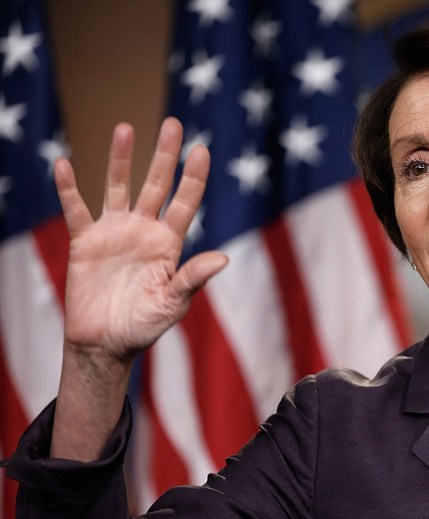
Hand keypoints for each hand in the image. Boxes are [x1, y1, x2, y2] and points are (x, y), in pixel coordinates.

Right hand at [55, 117, 227, 363]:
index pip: (185, 203)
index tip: (201, 149)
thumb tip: (223, 258)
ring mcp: (114, 232)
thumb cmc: (144, 326)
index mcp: (169, 244)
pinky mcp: (84, 241)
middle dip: (165, 156)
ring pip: (118, 187)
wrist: (105, 344)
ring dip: (120, 159)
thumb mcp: (172, 303)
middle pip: (157, 185)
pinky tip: (64, 164)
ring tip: (125, 128)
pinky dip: (69, 189)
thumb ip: (193, 278)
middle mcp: (144, 231)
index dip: (193, 177)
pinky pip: (76, 210)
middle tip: (173, 123)